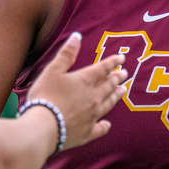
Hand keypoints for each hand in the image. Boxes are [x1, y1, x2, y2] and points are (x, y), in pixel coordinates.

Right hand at [23, 32, 127, 149]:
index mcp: (85, 80)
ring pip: (109, 104)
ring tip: (122, 91)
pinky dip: (104, 125)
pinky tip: (107, 124)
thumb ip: (66, 54)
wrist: (43, 127)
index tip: (122, 59)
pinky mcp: (87, 132)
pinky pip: (100, 128)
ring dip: (116, 96)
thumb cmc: (45, 96)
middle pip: (109, 86)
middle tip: (125, 74)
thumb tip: (77, 36)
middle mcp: (93, 97)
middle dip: (117, 78)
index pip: (103, 68)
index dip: (113, 62)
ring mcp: (92, 116)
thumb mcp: (52, 70)